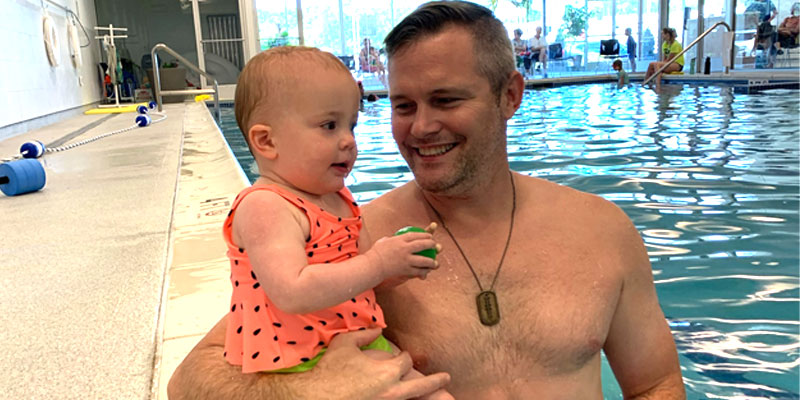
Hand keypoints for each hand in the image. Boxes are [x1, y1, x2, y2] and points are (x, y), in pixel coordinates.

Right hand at [317, 329, 450, 398]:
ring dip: (422, 395)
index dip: (406, 357)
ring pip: (411, 399)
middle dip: (436, 381)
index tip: (404, 357)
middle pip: (422, 387)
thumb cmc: (329, 370)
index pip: (406, 361)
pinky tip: (410, 398)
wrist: (315, 397)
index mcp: (387, 371)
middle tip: (446, 378)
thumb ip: (365, 334)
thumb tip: (378, 331)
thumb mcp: (345, 344)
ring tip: (437, 395)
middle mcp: (392, 391)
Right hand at [366, 231, 438, 280]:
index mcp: (399, 239)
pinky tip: (427, 273)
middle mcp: (404, 248)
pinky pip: (418, 271)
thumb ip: (391, 239)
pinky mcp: (405, 269)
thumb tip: (393, 237)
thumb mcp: (384, 242)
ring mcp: (406, 259)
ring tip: (436, 263)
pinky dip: (424, 272)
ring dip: (431, 262)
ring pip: (423, 260)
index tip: (430, 236)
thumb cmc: (376, 253)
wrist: (373, 266)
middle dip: (431, 245)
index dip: (425, 235)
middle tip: (435, 246)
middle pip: (422, 245)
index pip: (415, 235)